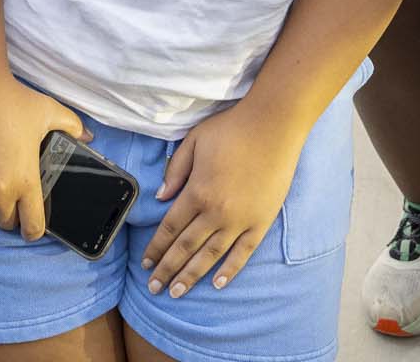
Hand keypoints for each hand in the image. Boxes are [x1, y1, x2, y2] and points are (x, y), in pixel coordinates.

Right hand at [0, 73, 85, 239]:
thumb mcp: (49, 112)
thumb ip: (72, 127)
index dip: (34, 229)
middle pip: (5, 221)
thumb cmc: (12, 100)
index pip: (32, 227)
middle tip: (9, 187)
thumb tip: (88, 138)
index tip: (31, 226)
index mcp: (25, 181)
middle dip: (8, 210)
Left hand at [141, 100, 303, 297]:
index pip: (170, 229)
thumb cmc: (231, 129)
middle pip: (186, 248)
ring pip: (211, 256)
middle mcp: (216, 212)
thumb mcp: (194, 141)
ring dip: (192, 276)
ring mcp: (240, 220)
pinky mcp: (261, 222)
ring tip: (177, 293)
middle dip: (168, 269)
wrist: (273, 126)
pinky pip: (243, 253)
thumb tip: (159, 197)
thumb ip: (175, 170)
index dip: (156, 249)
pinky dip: (230, 271)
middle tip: (155, 288)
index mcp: (197, 192)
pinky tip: (218, 284)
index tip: (146, 265)